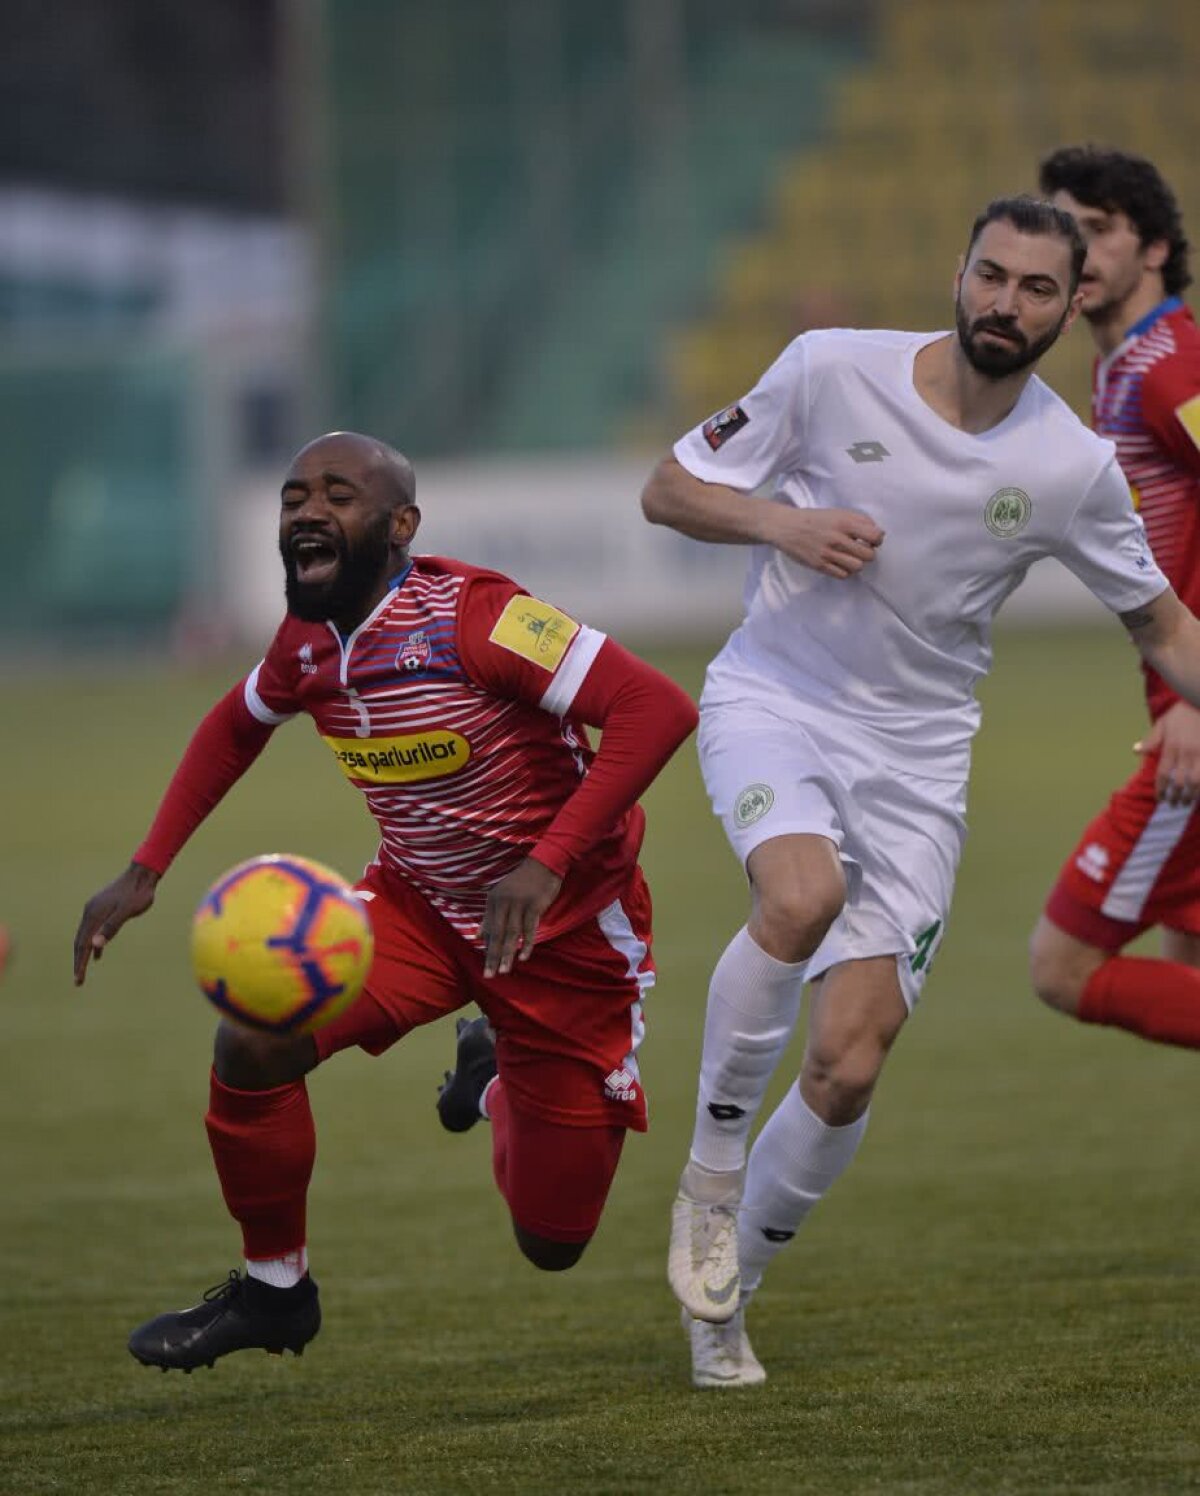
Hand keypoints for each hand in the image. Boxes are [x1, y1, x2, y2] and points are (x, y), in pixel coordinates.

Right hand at [73, 863, 159, 985]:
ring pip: (85, 936)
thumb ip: (111, 927)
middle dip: (78, 962)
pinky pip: (93, 929)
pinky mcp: (102, 907)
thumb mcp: (127, 912)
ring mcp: (95, 909)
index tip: (78, 980)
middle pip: (80, 942)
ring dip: (84, 954)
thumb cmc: (138, 893)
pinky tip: (98, 953)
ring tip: (84, 971)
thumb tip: (94, 945)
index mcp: (94, 914)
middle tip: (78, 981)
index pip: (82, 944)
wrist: (142, 874)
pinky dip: (93, 943)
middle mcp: (90, 911)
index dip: (80, 963)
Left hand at [480, 857, 562, 977]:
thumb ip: (489, 917)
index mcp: (493, 900)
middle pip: (497, 934)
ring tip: (504, 971)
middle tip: (489, 975)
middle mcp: (503, 902)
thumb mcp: (502, 896)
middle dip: (492, 956)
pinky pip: (529, 928)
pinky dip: (526, 943)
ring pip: (512, 934)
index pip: (489, 930)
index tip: (486, 967)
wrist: (544, 864)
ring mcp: (519, 903)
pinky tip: (523, 957)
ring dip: (507, 954)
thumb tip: (476, 937)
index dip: (487, 950)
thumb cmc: (523, 882)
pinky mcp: (534, 905)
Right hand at [759, 506, 884, 578]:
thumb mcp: (837, 512)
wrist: (785, 526)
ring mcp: (828, 553)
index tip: (871, 540)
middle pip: (868, 555)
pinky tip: (840, 564)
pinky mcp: (819, 565)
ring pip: (857, 567)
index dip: (877, 540)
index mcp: (844, 522)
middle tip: (860, 550)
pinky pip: (842, 575)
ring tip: (850, 558)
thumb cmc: (813, 519)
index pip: (874, 536)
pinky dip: (845, 571)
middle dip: (868, 553)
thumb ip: (858, 520)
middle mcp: (837, 538)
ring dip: (857, 563)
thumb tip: (877, 533)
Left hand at [1135, 701, 1199, 803]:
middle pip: (1178, 781)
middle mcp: (1185, 752)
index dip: (1160, 789)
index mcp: (1170, 747)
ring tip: (1188, 802)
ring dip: (1191, 795)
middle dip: (1176, 796)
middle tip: (1174, 804)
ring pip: (1195, 781)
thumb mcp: (1163, 723)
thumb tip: (1136, 751)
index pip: (1163, 774)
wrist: (1198, 701)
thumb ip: (1151, 739)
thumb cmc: (1182, 713)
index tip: (1160, 799)